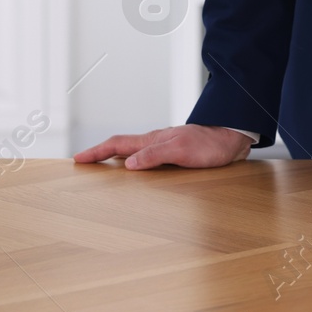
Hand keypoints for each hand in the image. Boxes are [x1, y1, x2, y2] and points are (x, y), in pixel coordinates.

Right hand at [74, 125, 252, 169]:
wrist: (233, 139)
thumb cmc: (210, 145)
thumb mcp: (181, 151)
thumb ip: (155, 156)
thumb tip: (128, 165)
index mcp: (153, 140)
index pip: (118, 144)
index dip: (97, 152)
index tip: (78, 159)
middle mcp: (155, 142)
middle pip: (121, 146)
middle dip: (100, 154)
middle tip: (84, 163)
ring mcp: (164, 146)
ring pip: (133, 152)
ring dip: (115, 159)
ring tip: (103, 169)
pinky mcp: (175, 154)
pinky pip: (146, 158)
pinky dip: (134, 163)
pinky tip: (137, 172)